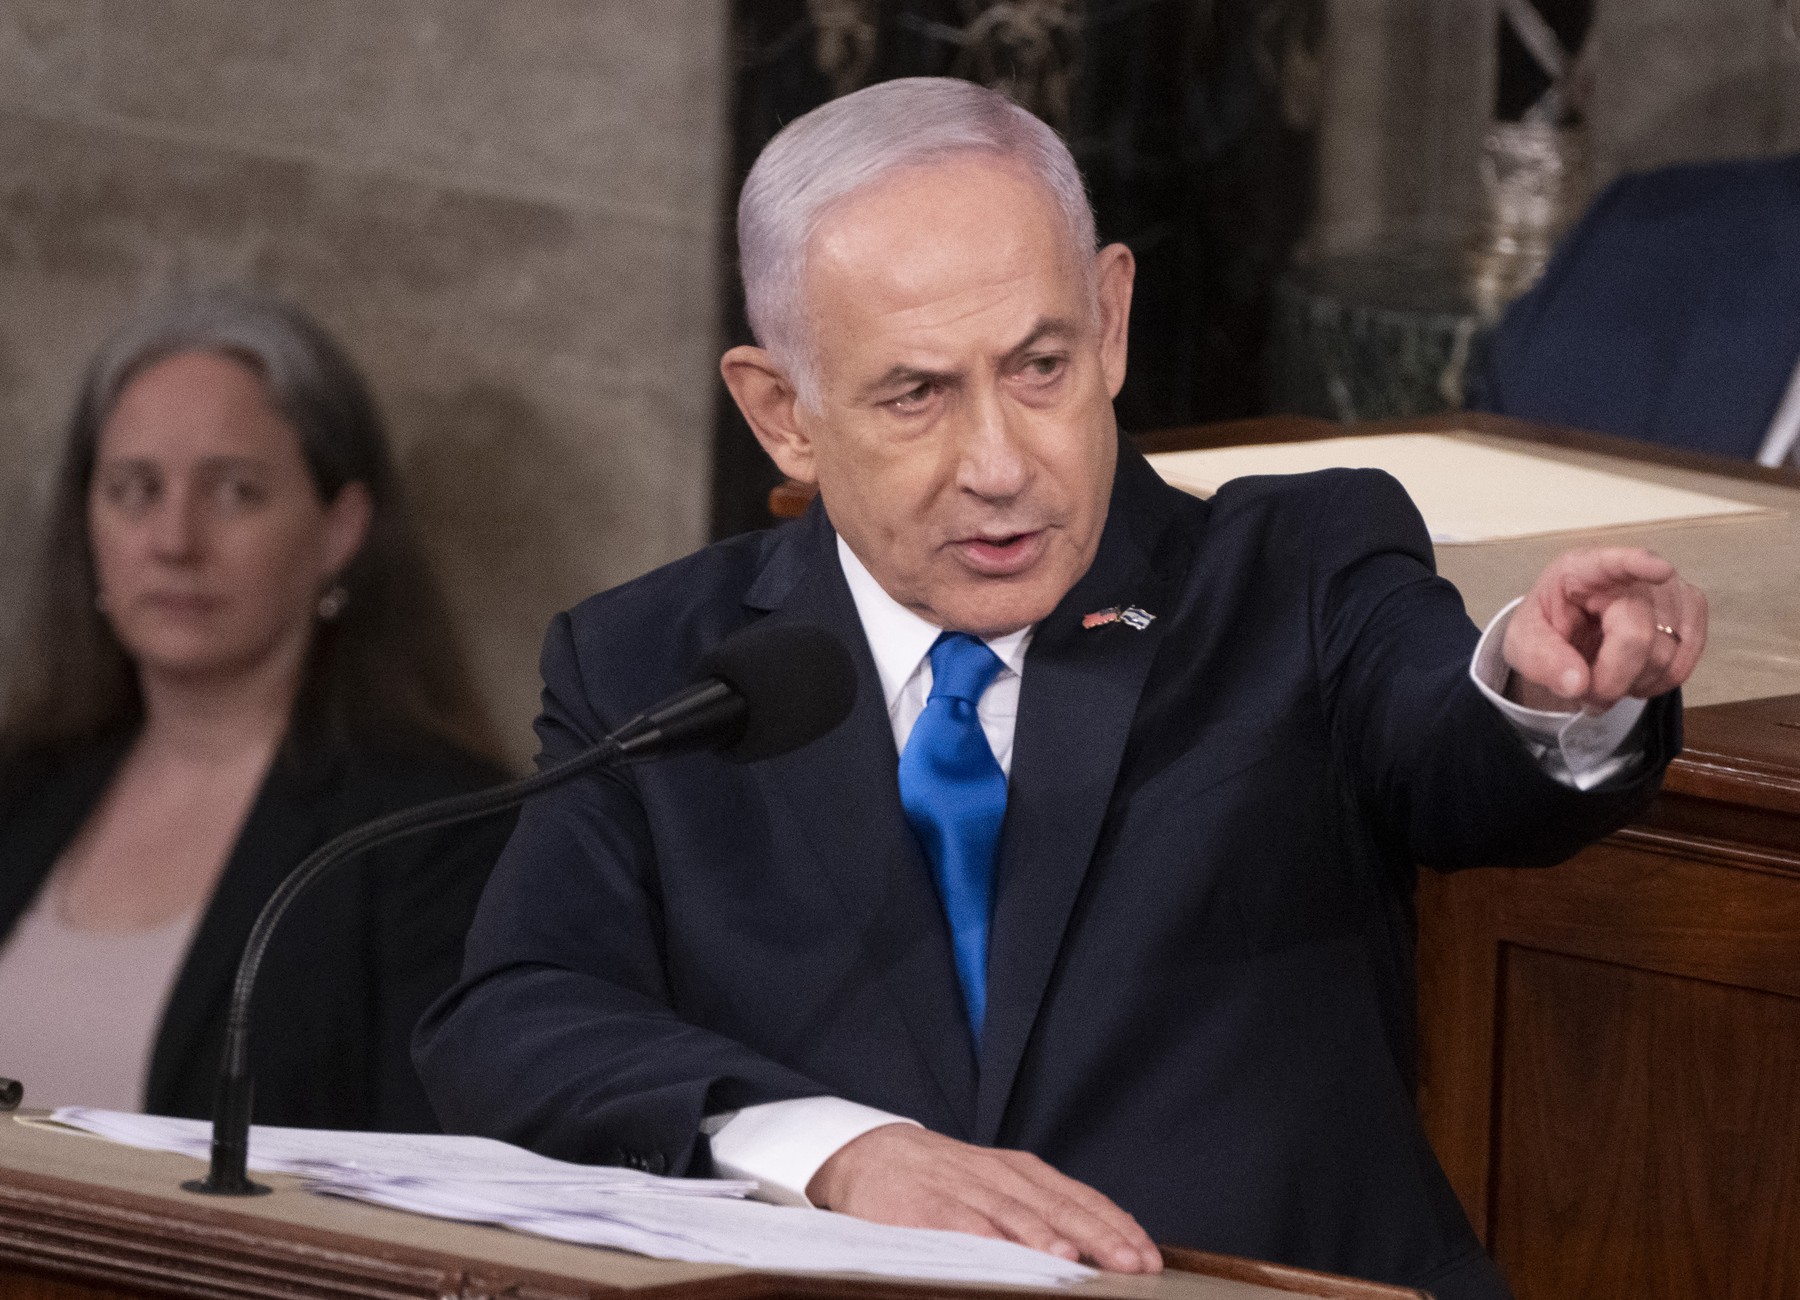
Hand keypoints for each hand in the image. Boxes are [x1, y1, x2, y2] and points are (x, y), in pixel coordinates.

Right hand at [806, 1124, 1161, 1272]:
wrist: (871, 1154)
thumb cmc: (943, 1178)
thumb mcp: (998, 1184)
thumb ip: (1041, 1209)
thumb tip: (1096, 1246)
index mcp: (1022, 1171)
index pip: (1081, 1198)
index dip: (1117, 1227)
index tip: (1149, 1255)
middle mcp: (1000, 1177)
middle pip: (1059, 1207)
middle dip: (1100, 1237)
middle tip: (1134, 1264)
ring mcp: (964, 1190)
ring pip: (1016, 1215)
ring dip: (1049, 1239)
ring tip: (1079, 1261)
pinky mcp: (927, 1206)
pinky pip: (963, 1225)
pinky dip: (990, 1240)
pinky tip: (1009, 1255)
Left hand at [1503, 547, 1706, 712]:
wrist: (1569, 636)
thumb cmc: (1547, 629)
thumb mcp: (1524, 644)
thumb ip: (1542, 660)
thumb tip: (1577, 683)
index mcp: (1582, 569)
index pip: (1614, 562)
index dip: (1639, 565)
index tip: (1660, 571)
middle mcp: (1633, 575)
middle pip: (1636, 635)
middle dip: (1610, 678)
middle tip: (1585, 693)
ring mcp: (1669, 591)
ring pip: (1665, 656)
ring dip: (1631, 684)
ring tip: (1605, 680)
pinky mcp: (1690, 612)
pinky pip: (1683, 664)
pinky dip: (1656, 684)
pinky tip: (1633, 677)